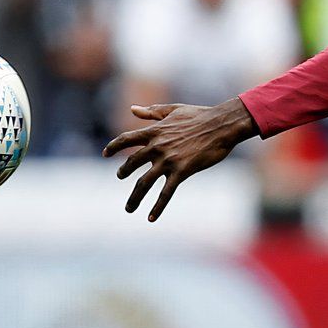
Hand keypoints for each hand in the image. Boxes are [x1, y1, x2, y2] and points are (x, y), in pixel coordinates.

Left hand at [102, 98, 258, 220]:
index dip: (113, 146)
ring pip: (144, 183)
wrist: (222, 125)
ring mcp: (168, 160)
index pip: (125, 140)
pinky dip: (157, 207)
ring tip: (129, 208)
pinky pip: (165, 193)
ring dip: (134, 198)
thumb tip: (132, 109)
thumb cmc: (201, 115)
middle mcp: (157, 147)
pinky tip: (151, 218)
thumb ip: (152, 111)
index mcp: (154, 131)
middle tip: (120, 177)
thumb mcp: (174, 110)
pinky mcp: (181, 172)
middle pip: (131, 163)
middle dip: (123, 172)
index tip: (105, 153)